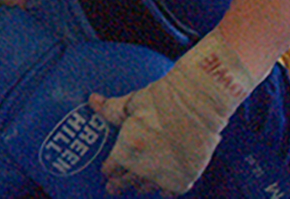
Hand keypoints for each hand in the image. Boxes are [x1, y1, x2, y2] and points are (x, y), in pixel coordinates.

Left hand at [92, 32, 255, 194]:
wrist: (196, 104)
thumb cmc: (162, 100)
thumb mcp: (132, 102)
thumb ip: (111, 108)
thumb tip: (92, 101)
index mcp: (127, 149)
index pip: (112, 166)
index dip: (108, 169)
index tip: (106, 172)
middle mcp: (143, 167)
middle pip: (126, 181)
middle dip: (118, 184)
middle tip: (112, 188)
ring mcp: (165, 174)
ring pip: (147, 187)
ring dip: (139, 187)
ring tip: (136, 188)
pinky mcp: (185, 176)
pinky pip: (170, 192)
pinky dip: (164, 192)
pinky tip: (162, 190)